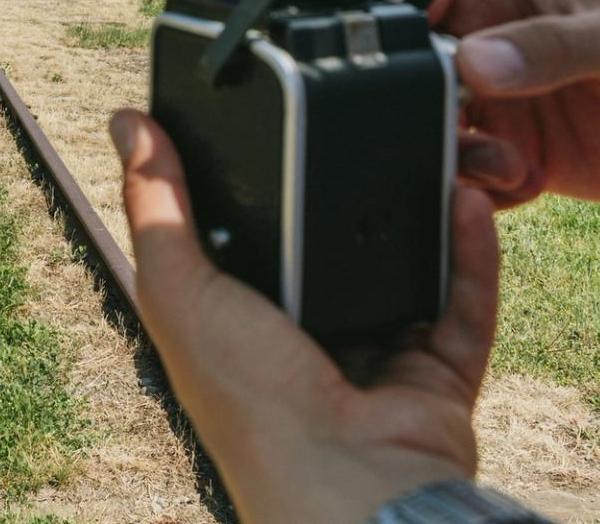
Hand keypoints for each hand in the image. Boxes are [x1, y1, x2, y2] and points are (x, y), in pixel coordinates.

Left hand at [111, 109, 499, 523]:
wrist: (348, 483)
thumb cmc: (249, 403)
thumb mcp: (180, 290)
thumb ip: (158, 208)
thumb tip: (127, 125)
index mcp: (239, 321)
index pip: (252, 234)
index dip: (265, 181)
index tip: (282, 115)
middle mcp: (307, 336)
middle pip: (337, 245)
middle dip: (356, 190)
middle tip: (373, 124)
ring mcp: (378, 355)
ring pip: (407, 265)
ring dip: (423, 212)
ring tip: (430, 148)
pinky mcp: (439, 375)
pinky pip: (463, 302)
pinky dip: (472, 253)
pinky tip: (466, 200)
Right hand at [377, 0, 599, 206]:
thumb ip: (550, 46)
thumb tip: (473, 61)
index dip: (391, 28)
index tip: (399, 69)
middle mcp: (489, 47)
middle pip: (409, 74)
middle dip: (423, 110)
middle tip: (464, 130)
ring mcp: (499, 106)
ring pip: (431, 132)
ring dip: (458, 158)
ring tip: (511, 167)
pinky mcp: (514, 159)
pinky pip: (466, 181)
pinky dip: (483, 194)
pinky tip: (530, 185)